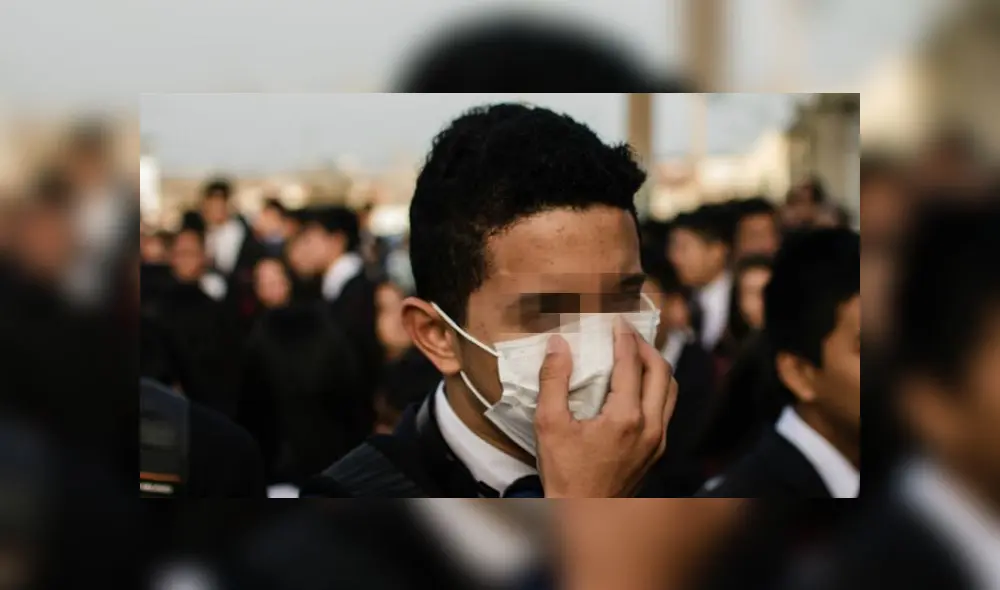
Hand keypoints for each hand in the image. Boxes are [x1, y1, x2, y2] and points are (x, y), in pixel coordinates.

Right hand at [534, 316, 677, 497]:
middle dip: (645, 346)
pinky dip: (657, 387)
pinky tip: (638, 386)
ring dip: (656, 366)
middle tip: (627, 333)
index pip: (631, 363)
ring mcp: (658, 440)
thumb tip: (558, 344)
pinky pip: (667, 408)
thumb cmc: (565, 474)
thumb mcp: (550, 424)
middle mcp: (650, 427)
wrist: (584, 515)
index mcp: (625, 417)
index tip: (616, 321)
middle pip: (661, 371)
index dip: (624, 337)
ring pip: (671, 390)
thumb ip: (554, 380)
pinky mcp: (657, 450)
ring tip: (637, 354)